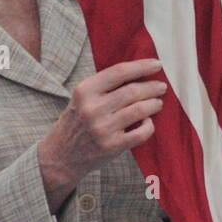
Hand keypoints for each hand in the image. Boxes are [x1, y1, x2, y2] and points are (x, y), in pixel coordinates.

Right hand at [37, 59, 166, 209]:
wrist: (59, 157)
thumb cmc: (76, 122)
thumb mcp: (81, 99)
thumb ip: (104, 86)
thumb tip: (140, 72)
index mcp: (84, 91)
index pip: (119, 72)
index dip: (142, 66)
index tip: (157, 64)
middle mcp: (92, 108)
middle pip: (132, 91)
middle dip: (152, 87)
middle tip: (162, 87)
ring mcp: (102, 129)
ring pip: (139, 110)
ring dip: (154, 104)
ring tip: (158, 103)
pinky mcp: (111, 147)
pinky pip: (141, 133)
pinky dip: (149, 126)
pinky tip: (148, 122)